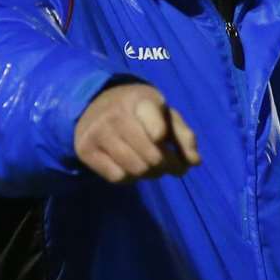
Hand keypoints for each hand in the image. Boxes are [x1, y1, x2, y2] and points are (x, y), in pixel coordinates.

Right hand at [73, 83, 200, 183]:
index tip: (165, 139)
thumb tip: (195, 163)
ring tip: (154, 167)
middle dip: (167, 166)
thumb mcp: (166, 113)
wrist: (96, 102)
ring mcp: (97, 133)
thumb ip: (184, 136)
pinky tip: (132, 167)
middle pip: (152, 158)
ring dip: (151, 175)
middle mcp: (115, 116)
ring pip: (135, 170)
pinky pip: (117, 178)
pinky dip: (130, 178)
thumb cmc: (141, 111)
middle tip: (171, 166)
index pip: (159, 132)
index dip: (167, 142)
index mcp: (140, 101)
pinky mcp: (84, 150)